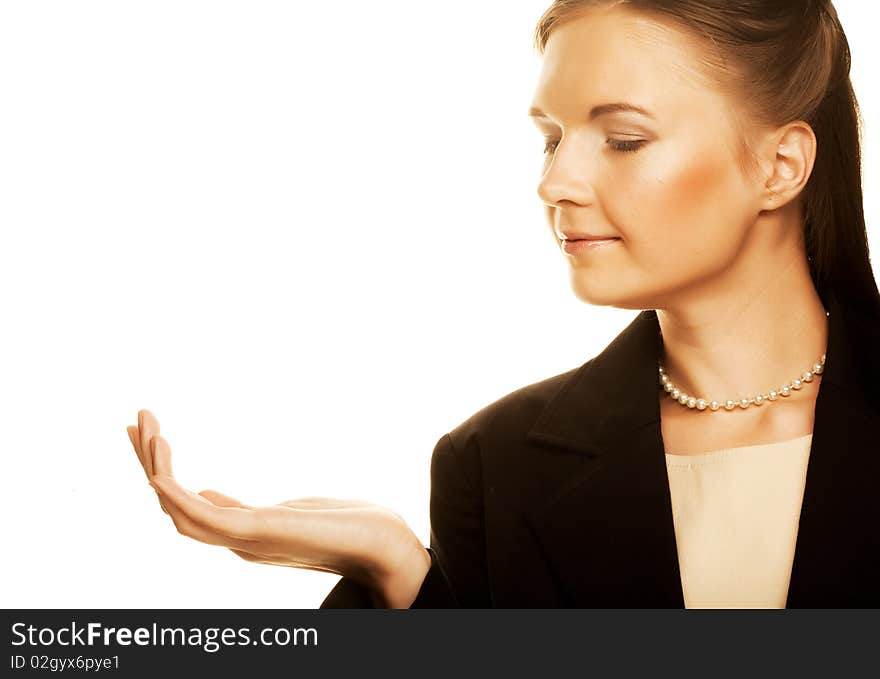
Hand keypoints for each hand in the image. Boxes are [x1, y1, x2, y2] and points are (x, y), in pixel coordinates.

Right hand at [126, 409, 429, 605]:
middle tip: (134, 421)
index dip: (159, 472)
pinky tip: (160, 460)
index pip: (184, 505)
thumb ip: (239, 506)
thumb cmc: (347, 527)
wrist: (386, 548)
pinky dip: (172, 490)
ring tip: (145, 424)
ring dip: (154, 467)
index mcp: (240, 533)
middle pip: (171, 507)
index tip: (150, 435)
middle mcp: (234, 541)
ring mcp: (243, 541)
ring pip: (175, 510)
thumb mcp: (287, 509)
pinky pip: (198, 516)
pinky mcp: (256, 533)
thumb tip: (207, 489)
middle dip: (148, 463)